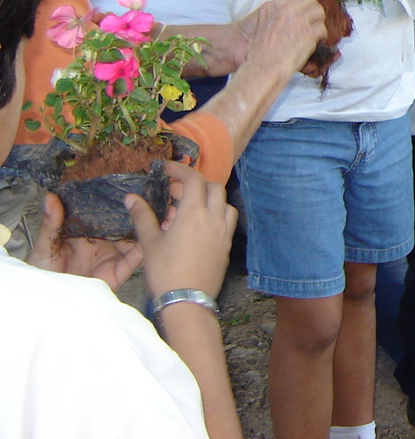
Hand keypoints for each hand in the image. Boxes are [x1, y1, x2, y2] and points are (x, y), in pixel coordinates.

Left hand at [29, 193, 143, 289]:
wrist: (47, 300)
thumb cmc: (42, 273)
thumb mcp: (44, 245)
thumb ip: (51, 223)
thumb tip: (50, 197)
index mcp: (88, 233)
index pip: (108, 214)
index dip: (119, 201)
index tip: (130, 185)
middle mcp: (104, 243)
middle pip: (127, 224)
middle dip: (140, 211)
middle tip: (151, 195)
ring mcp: (113, 256)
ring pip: (136, 239)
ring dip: (147, 226)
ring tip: (158, 212)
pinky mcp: (118, 272)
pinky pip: (135, 259)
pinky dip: (144, 248)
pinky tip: (149, 236)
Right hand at [129, 161, 234, 299]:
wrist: (188, 301)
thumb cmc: (165, 272)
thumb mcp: (150, 243)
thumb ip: (142, 217)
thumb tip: (131, 197)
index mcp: (194, 213)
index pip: (193, 179)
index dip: (180, 170)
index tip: (166, 168)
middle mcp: (214, 217)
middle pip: (211, 187)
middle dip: (193, 183)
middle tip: (173, 191)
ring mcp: (224, 231)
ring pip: (223, 202)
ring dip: (208, 197)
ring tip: (187, 207)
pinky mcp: (227, 244)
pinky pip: (227, 219)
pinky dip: (216, 212)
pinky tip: (200, 224)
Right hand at [243, 0, 326, 77]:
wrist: (262, 68)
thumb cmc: (258, 54)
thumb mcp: (259, 28)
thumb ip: (272, 19)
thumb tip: (283, 21)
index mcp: (271, 7)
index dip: (298, 5)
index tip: (300, 13)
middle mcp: (286, 10)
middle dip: (312, 9)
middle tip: (312, 20)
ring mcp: (299, 20)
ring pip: (319, 11)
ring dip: (318, 21)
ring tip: (316, 31)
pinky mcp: (309, 33)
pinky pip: (322, 28)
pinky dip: (322, 36)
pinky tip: (318, 41)